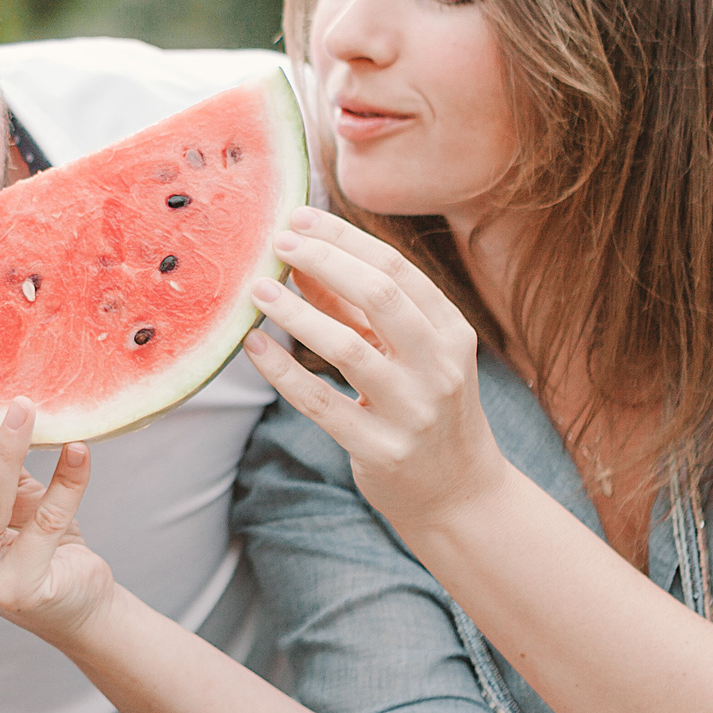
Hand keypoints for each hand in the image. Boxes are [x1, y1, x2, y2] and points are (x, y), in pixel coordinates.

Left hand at [239, 208, 506, 526]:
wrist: (459, 493)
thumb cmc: (427, 409)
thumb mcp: (409, 354)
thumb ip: (360, 310)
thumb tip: (300, 262)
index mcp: (452, 333)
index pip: (397, 269)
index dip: (345, 239)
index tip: (301, 219)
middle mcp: (439, 367)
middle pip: (379, 296)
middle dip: (324, 261)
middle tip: (279, 244)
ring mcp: (413, 411)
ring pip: (348, 347)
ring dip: (297, 313)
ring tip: (258, 289)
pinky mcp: (381, 449)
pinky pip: (321, 402)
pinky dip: (282, 371)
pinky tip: (254, 345)